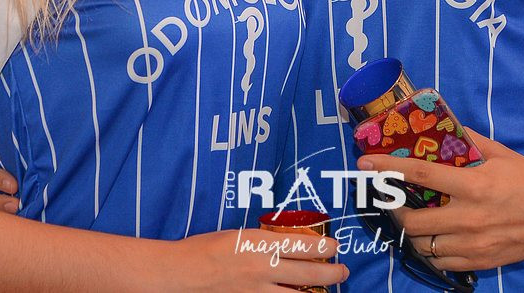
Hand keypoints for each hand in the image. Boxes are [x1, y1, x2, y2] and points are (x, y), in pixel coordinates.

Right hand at [144, 229, 348, 291]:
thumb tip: (287, 245)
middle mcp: (263, 268)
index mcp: (260, 244)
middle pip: (311, 274)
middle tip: (342, 271)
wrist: (181, 273)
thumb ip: (263, 242)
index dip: (325, 247)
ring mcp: (257, 292)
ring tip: (328, 290)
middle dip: (333, 273)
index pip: (304, 245)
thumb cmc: (205, 248)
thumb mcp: (238, 236)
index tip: (334, 247)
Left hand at [357, 130, 523, 271]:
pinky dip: (429, 250)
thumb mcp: (500, 153)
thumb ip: (468, 139)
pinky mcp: (481, 262)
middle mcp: (470, 218)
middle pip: (412, 221)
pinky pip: (441, 262)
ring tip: (408, 217)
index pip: (420, 175)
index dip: (388, 168)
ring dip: (409, 231)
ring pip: (423, 245)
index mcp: (474, 185)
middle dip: (393, 209)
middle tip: (389, 198)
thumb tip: (443, 124)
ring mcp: (474, 244)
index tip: (366, 163)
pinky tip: (431, 236)